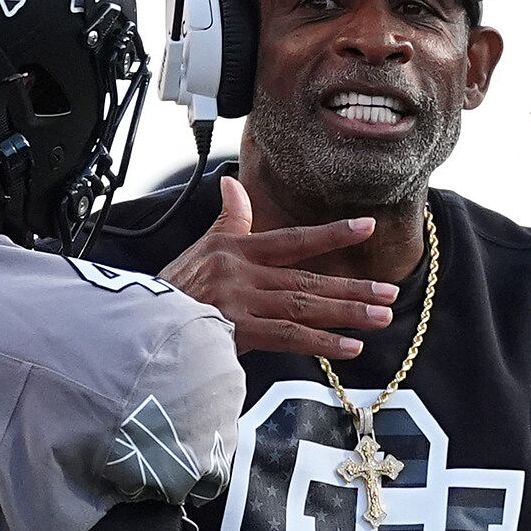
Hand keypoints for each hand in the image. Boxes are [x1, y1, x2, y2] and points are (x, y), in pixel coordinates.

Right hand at [159, 177, 396, 359]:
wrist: (140, 326)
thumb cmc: (172, 290)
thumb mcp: (201, 247)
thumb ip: (228, 218)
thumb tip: (232, 182)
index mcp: (238, 251)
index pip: (293, 239)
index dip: (330, 233)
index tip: (366, 228)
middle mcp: (243, 274)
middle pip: (307, 279)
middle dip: (351, 287)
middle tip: (389, 294)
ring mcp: (241, 303)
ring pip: (303, 306)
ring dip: (345, 312)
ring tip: (381, 317)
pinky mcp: (236, 332)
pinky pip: (287, 337)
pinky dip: (320, 343)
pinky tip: (351, 348)